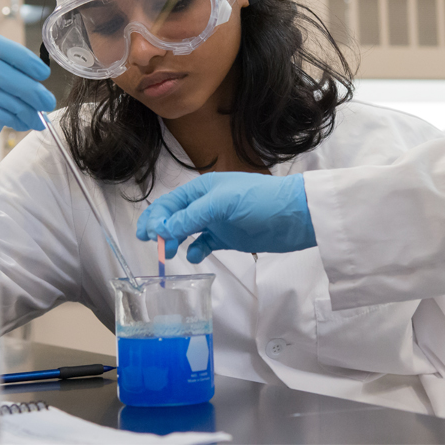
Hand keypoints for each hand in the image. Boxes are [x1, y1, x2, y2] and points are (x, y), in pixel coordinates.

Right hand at [136, 172, 316, 262]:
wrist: (296, 215)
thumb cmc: (260, 200)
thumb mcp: (222, 204)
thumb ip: (192, 217)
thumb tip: (163, 230)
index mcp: (203, 188)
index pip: (170, 202)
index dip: (155, 217)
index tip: (148, 235)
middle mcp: (207, 203)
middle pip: (174, 216)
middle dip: (160, 230)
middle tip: (153, 246)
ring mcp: (217, 220)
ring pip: (187, 230)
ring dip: (175, 240)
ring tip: (170, 253)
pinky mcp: (229, 237)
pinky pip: (205, 243)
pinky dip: (196, 250)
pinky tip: (195, 256)